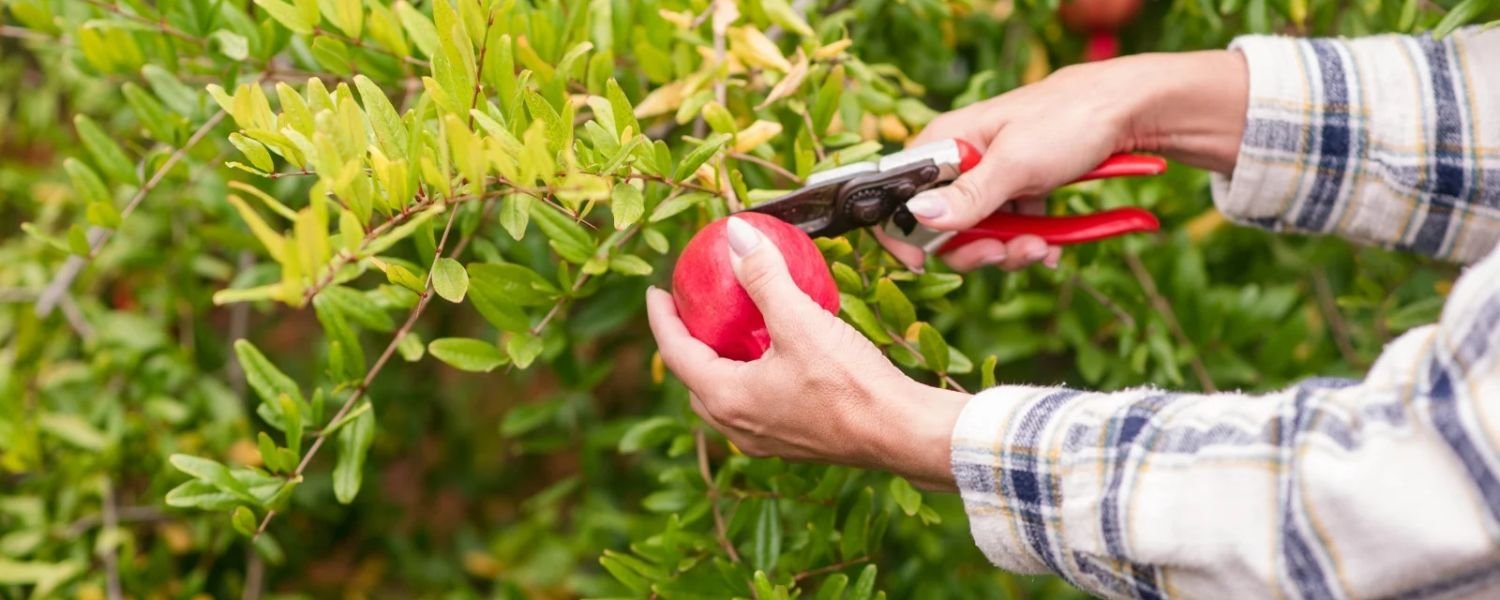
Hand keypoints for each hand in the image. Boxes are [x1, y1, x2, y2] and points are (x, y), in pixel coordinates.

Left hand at [647, 217, 967, 489]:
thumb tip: (736, 235)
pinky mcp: (791, 443)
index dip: (661, 318)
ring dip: (717, 365)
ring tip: (727, 331)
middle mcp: (736, 426)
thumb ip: (765, 277)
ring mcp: (764, 440)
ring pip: (723, 398)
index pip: (675, 353)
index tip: (657, 291)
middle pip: (694, 380)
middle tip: (690, 310)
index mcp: (726, 399)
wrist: (901, 433)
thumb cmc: (850, 382)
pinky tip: (773, 356)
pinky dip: (748, 378)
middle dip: (686, 344)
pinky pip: (753, 406)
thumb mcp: (802, 322)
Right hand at [880, 50, 1248, 271]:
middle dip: (975, 249)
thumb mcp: (1016, 163)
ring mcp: (989, 180)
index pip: (898, 196)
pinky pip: (1008, 232)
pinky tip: (1051, 245)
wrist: (1130, 112)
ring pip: (979, 237)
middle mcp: (960, 163)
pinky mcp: (1016, 192)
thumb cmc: (1068, 121)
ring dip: (1010, 251)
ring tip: (1041, 245)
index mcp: (945, 145)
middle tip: (1004, 253)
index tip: (921, 263)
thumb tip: (918, 218)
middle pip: (941, 229)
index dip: (902, 233)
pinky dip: (1028, 244)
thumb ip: (968, 196)